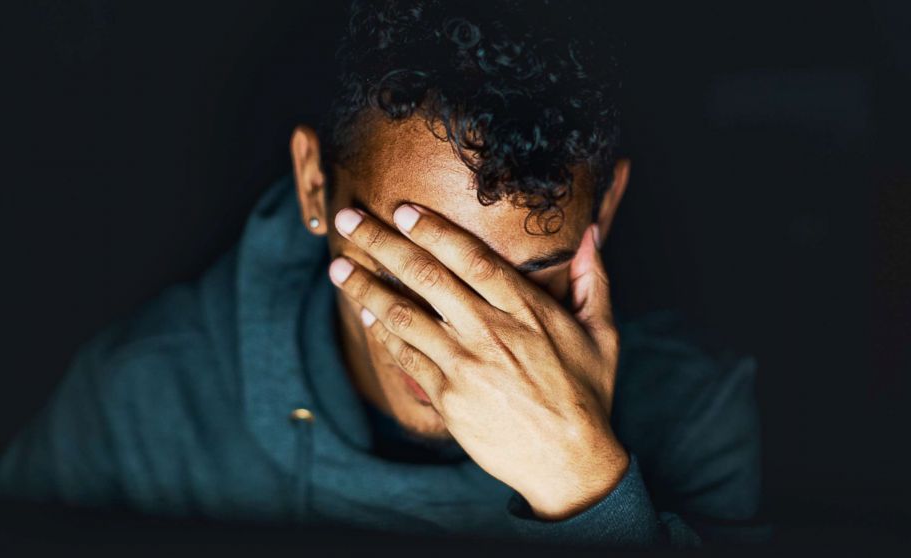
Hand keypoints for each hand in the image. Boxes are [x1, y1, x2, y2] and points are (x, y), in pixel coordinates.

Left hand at [328, 203, 627, 519]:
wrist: (570, 461)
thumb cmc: (586, 394)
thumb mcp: (602, 333)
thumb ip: (593, 279)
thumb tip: (592, 234)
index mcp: (527, 309)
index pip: (470, 258)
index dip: (432, 230)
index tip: (402, 210)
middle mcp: (490, 331)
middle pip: (426, 277)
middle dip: (383, 244)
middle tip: (350, 220)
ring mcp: (465, 364)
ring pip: (404, 315)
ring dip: (366, 287)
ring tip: (339, 266)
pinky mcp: (448, 397)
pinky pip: (405, 357)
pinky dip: (381, 332)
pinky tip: (363, 312)